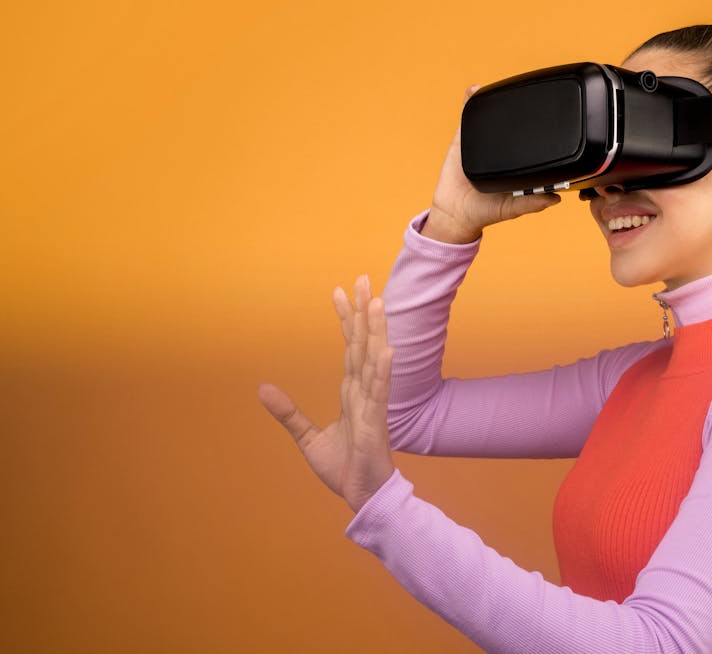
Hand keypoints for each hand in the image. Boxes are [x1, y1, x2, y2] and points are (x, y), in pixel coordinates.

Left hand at [259, 274, 395, 512]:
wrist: (362, 496)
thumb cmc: (344, 468)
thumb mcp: (308, 437)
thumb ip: (288, 413)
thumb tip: (262, 388)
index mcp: (352, 393)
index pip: (349, 348)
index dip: (346, 320)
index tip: (341, 291)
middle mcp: (364, 392)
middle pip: (362, 344)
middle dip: (363, 312)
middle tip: (361, 279)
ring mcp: (372, 405)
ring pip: (373, 360)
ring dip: (375, 331)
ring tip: (376, 302)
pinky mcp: (375, 423)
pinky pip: (379, 392)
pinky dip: (382, 371)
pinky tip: (385, 350)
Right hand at [422, 84, 561, 243]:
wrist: (453, 214)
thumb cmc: (485, 212)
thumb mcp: (512, 208)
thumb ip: (531, 203)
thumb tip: (556, 198)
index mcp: (518, 164)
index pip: (532, 144)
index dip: (541, 132)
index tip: (553, 117)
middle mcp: (502, 152)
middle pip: (513, 127)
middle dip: (519, 111)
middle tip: (529, 96)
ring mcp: (482, 144)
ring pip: (491, 118)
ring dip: (496, 102)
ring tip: (504, 87)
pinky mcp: (463, 142)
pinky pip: (467, 120)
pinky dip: (470, 103)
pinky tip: (474, 90)